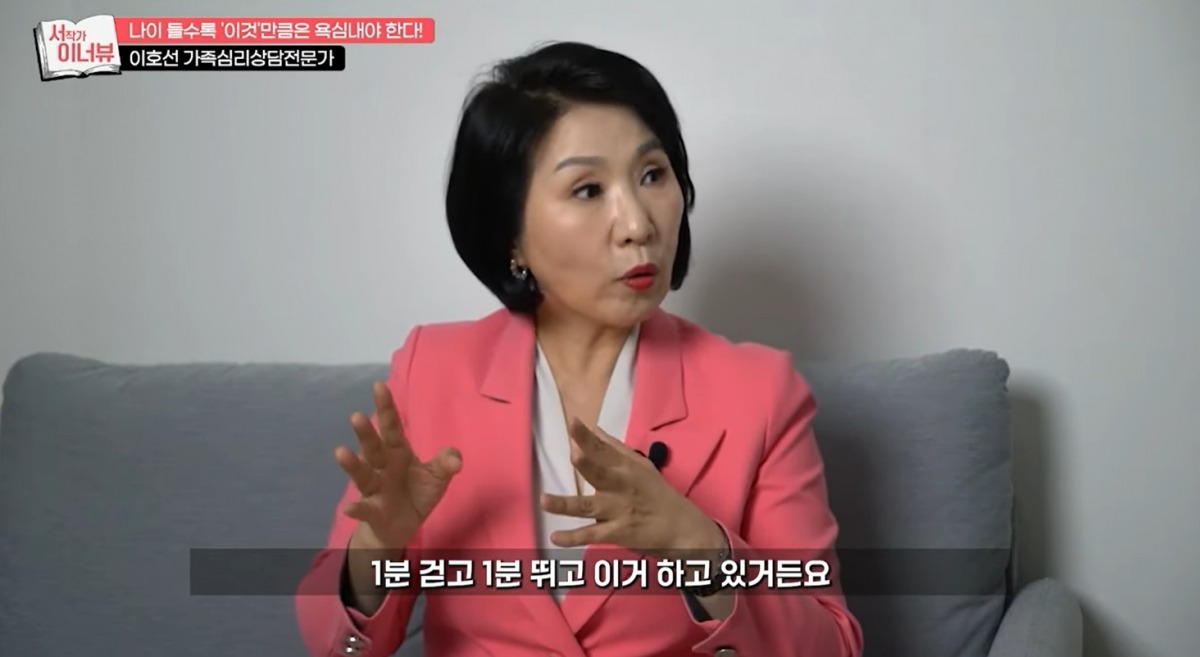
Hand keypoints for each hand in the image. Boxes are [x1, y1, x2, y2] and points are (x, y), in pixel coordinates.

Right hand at [334, 381, 461, 550]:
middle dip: (366, 433)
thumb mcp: (437, 476)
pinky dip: (356, 508)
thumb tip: (456, 459)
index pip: (391, 427)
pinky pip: (364, 509)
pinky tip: (348, 508)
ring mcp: (375, 489)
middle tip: (356, 416)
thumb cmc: (418, 492)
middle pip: (373, 447)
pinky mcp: (373, 511)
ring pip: (363, 474)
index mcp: (397, 452)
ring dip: (352, 464)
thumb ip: (445, 463)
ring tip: (340, 452)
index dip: (386, 407)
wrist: (404, 526)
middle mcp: (382, 467)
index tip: (378, 386)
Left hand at [539, 419, 725, 559]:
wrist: (682, 529)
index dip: (586, 437)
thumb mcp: (642, 467)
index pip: (603, 449)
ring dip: (566, 504)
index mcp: (626, 468)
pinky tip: (555, 537)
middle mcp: (621, 487)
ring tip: (544, 500)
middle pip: (600, 474)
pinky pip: (591, 535)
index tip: (573, 422)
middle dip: (588, 464)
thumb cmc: (658, 495)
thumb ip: (615, 449)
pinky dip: (573, 538)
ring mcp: (618, 511)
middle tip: (574, 453)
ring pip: (588, 507)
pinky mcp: (617, 533)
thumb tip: (595, 429)